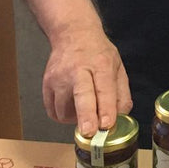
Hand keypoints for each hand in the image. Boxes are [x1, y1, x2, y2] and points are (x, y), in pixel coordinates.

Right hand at [41, 23, 132, 137]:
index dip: (106, 108)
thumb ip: (122, 94)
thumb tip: (120, 119)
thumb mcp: (118, 67)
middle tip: (89, 133)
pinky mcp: (46, 83)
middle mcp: (78, 69)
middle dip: (85, 116)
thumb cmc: (98, 53)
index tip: (106, 125)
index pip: (104, 88)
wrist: (73, 34)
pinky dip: (62, 116)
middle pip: (81, 95)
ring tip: (84, 112)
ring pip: (64, 109)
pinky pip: (52, 110)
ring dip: (75, 119)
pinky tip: (71, 108)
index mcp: (101, 64)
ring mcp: (59, 76)